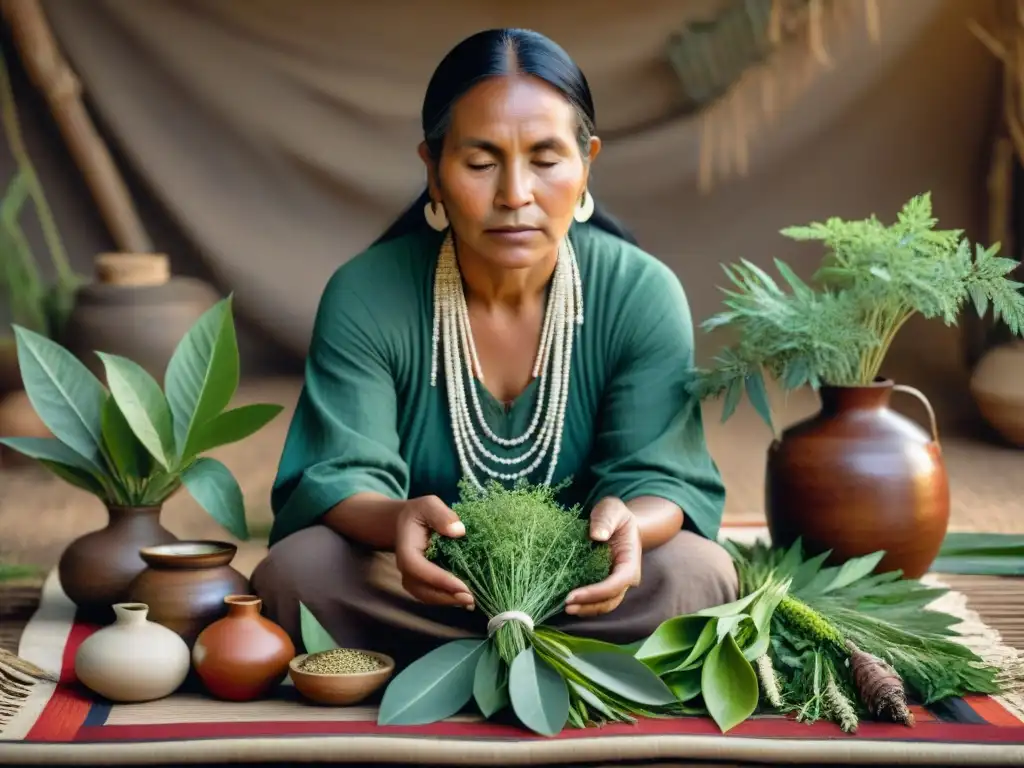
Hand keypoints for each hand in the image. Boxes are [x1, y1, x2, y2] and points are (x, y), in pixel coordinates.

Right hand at [394, 496, 474, 609]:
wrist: (405, 523)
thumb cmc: (419, 513)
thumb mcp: (428, 505)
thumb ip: (441, 515)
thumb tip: (459, 531)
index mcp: (406, 549)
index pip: (417, 568)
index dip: (439, 579)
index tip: (462, 586)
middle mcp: (406, 568)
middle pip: (422, 589)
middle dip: (446, 597)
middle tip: (471, 599)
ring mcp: (412, 578)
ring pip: (427, 596)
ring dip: (448, 601)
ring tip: (471, 601)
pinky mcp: (422, 582)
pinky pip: (432, 595)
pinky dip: (448, 598)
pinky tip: (466, 598)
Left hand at [564, 498, 641, 616]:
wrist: (616, 521)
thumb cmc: (614, 515)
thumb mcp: (611, 510)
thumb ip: (605, 520)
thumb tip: (597, 535)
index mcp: (630, 561)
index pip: (617, 583)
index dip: (596, 592)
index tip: (573, 595)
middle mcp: (625, 577)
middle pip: (610, 600)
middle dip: (589, 606)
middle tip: (566, 606)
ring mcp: (615, 583)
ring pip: (604, 604)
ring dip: (586, 610)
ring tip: (566, 608)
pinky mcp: (604, 584)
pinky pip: (596, 600)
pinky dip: (584, 605)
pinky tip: (568, 604)